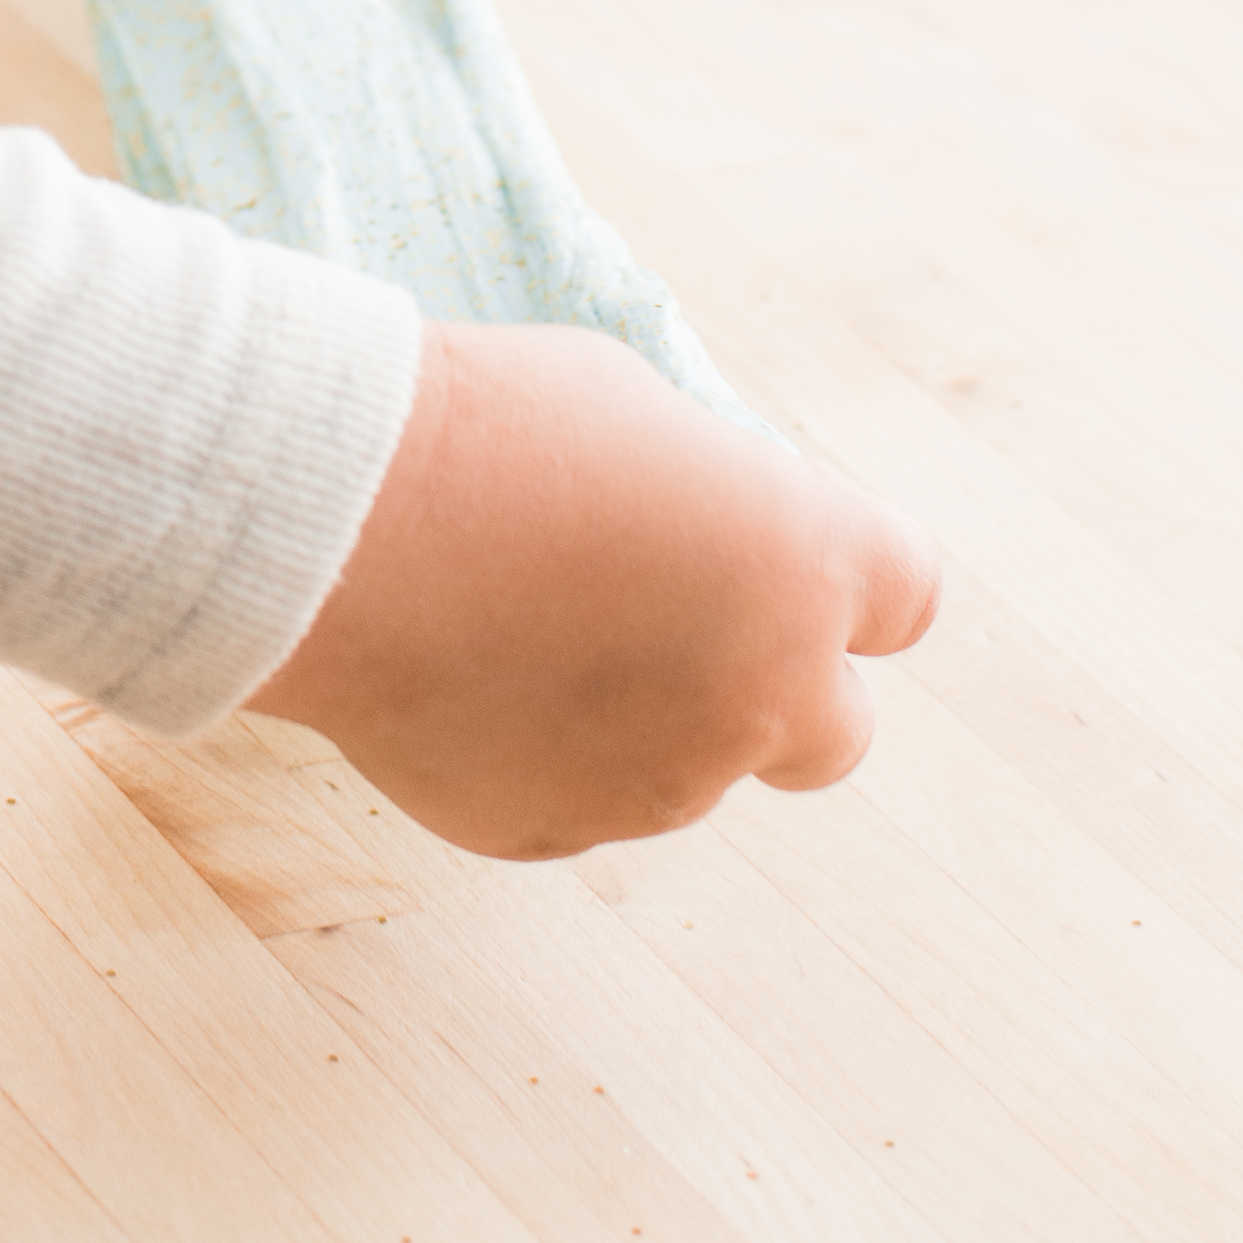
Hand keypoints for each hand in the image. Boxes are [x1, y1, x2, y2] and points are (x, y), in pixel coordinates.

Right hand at [251, 324, 938, 860]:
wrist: (335, 520)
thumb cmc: (487, 426)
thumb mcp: (636, 411)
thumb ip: (708, 502)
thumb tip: (701, 546)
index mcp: (804, 565)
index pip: (907, 597)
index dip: (855, 580)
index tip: (800, 558)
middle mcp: (760, 695)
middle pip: (834, 732)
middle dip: (781, 686)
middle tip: (685, 621)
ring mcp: (659, 784)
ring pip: (689, 768)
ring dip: (644, 714)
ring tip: (520, 620)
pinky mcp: (551, 831)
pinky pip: (577, 802)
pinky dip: (544, 754)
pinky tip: (468, 674)